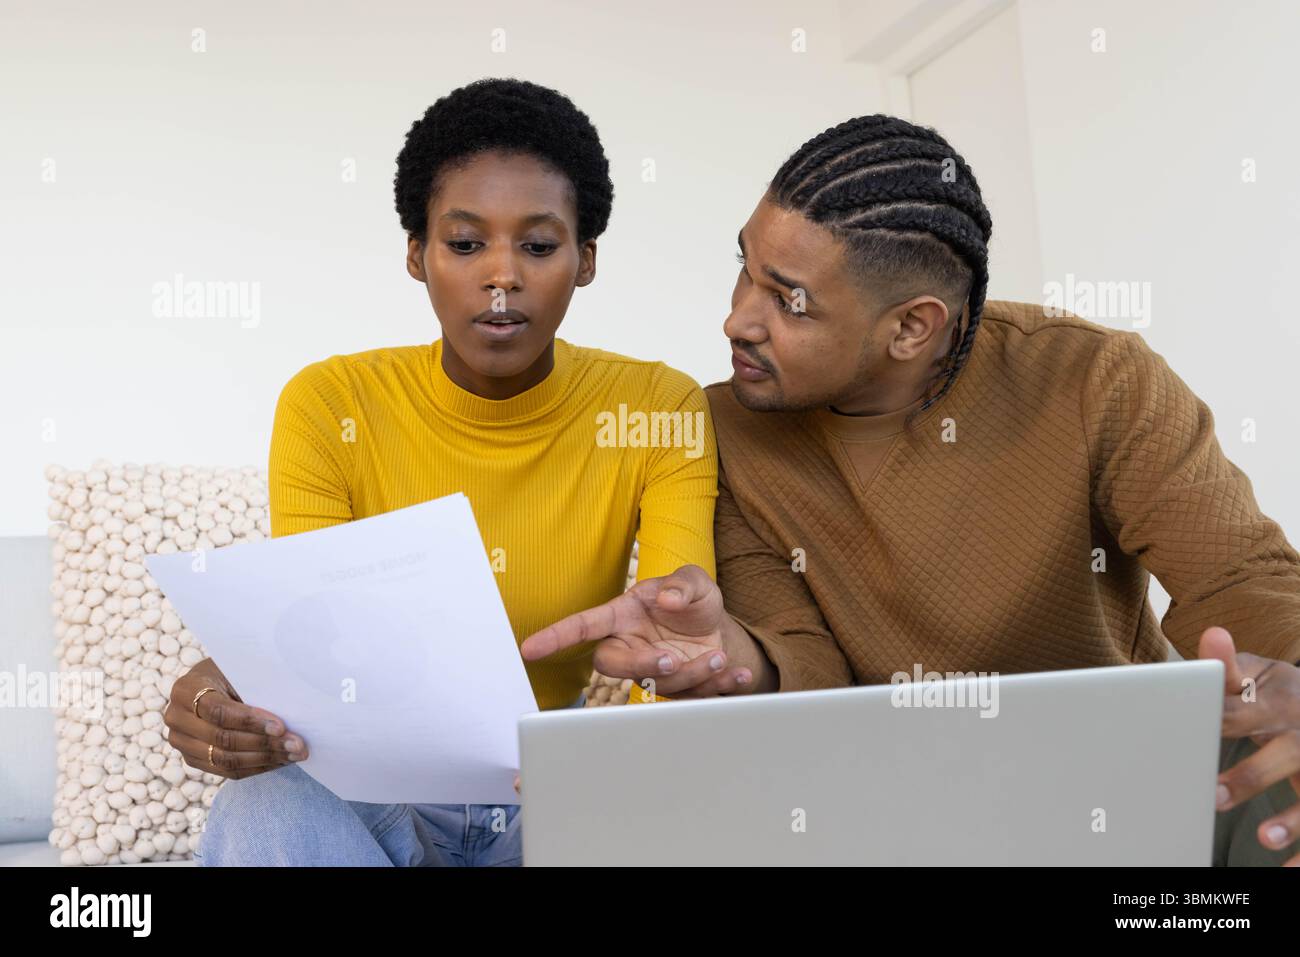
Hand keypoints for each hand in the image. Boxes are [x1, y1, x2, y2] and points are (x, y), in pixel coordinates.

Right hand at [163, 657, 308, 779]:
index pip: (218, 711)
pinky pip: (226, 771)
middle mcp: (176, 718)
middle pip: (222, 739)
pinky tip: (280, 760)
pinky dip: (257, 767)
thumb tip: (290, 703)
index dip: (250, 721)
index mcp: (185, 690)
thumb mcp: (239, 668)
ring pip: (225, 760)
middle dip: (264, 744)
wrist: (211, 682)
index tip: (281, 726)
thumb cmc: (231, 670)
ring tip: (295, 754)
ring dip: (265, 759)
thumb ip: (254, 683)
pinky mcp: (193, 760)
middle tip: (297, 745)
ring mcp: (182, 742)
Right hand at [519, 564, 752, 696]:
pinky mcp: (678, 690)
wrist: (718, 627)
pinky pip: (692, 697)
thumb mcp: (695, 580)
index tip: (529, 649)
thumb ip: (682, 583)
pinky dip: (720, 686)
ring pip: (658, 684)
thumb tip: (666, 599)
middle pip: (613, 665)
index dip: (555, 637)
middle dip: (641, 666)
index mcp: (622, 616)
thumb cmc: (692, 600)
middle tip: (672, 660)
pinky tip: (738, 674)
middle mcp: (631, 646)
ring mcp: (652, 671)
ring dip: (692, 675)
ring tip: (718, 656)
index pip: (583, 625)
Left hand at [1200, 626, 1299, 863]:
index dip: (1213, 724)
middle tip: (1210, 796)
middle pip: (1284, 755)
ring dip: (1293, 818)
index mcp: (1280, 702)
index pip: (1241, 713)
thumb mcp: (1261, 674)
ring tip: (1264, 836)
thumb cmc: (1280, 696)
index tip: (1182, 738)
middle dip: (1249, 776)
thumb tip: (1213, 635)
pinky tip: (1287, 873)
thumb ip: (1229, 667)